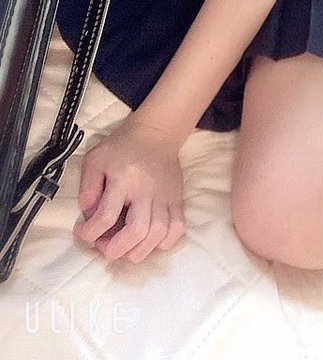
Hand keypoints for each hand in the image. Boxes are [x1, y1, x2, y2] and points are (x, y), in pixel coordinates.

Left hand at [72, 115, 185, 262]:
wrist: (155, 133)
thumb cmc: (121, 147)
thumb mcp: (95, 159)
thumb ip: (87, 187)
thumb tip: (89, 215)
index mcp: (122, 178)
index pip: (105, 216)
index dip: (89, 233)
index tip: (84, 232)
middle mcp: (145, 189)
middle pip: (137, 230)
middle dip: (117, 249)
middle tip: (106, 246)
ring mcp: (164, 195)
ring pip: (159, 233)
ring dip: (139, 251)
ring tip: (126, 248)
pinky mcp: (177, 199)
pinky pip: (177, 228)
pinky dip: (165, 242)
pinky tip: (150, 242)